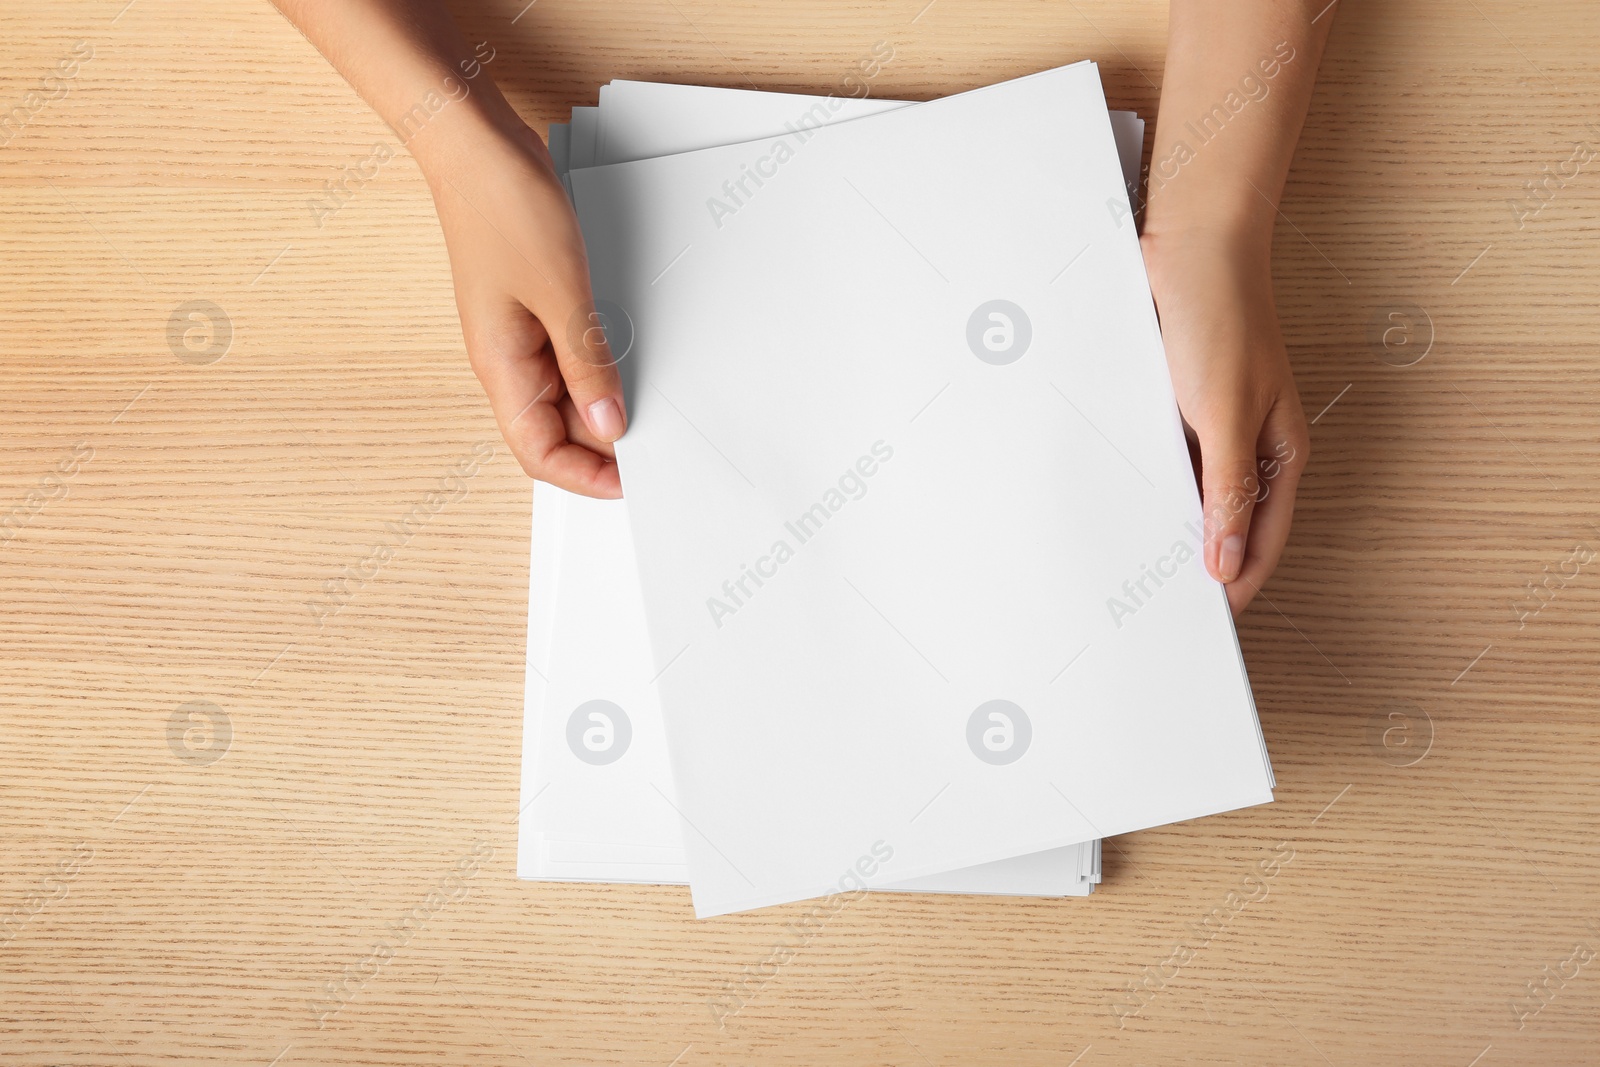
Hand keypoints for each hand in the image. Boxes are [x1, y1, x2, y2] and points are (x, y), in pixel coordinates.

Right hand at [424, 120, 626, 496]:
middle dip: (601, 447)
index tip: (631, 483)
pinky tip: (629, 362)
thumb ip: (588, 363)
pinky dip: (599, 370)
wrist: (477, 148)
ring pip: (564, 397)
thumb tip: (609, 422)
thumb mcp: (563, 294)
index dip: (584, 478)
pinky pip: (568, 358)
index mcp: (502, 368)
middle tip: (656, 448)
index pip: (538, 453)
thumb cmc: (505, 209)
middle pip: (554, 432)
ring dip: (603, 406)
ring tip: (650, 409)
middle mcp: (506, 361)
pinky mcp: (534, 309)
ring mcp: (519, 336)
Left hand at [1139, 226, 1309, 614]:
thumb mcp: (1223, 413)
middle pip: (1225, 525)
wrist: (1188, 244)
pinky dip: (1143, 486)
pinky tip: (1114, 508)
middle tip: (1155, 610)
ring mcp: (1210, 428)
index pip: (1259, 542)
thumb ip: (1225, 488)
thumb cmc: (1218, 318)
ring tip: (1127, 569)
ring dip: (1164, 527)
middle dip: (1196, 566)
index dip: (1234, 585)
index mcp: (1279, 455)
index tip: (1200, 624)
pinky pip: (1161, 462)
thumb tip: (1226, 562)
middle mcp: (1247, 447)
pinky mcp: (1174, 407)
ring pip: (1189, 496)